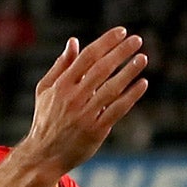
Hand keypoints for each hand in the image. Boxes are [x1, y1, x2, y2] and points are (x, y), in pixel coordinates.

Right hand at [19, 26, 148, 176]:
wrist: (43, 155)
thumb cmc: (46, 118)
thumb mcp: (46, 89)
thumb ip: (61, 65)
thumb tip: (74, 41)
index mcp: (61, 84)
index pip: (87, 57)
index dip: (106, 42)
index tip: (121, 32)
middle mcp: (74, 97)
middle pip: (101, 69)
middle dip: (121, 52)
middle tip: (137, 40)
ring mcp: (85, 114)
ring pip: (112, 88)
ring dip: (129, 71)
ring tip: (143, 58)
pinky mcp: (96, 130)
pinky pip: (117, 110)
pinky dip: (131, 96)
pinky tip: (142, 84)